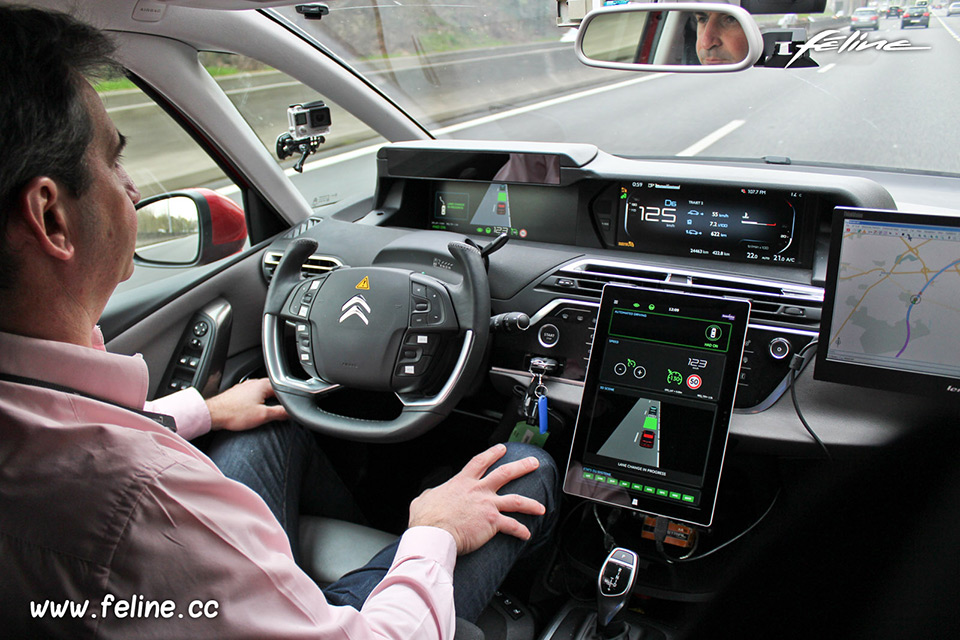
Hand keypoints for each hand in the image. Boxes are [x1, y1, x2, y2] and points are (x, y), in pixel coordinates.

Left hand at [206, 378, 287, 431]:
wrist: (213, 414)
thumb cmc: (234, 413)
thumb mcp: (263, 416)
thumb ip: (280, 413)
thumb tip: (292, 412)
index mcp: (263, 385)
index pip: (283, 389)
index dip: (288, 399)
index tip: (288, 409)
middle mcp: (254, 383)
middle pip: (273, 389)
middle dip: (277, 400)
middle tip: (278, 412)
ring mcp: (244, 387)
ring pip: (262, 392)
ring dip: (266, 401)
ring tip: (266, 413)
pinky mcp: (237, 393)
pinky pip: (252, 395)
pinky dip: (256, 402)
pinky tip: (253, 411)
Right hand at [408, 443, 545, 554]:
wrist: (434, 533)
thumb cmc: (427, 519)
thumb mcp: (424, 499)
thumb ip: (432, 494)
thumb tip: (431, 495)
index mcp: (462, 483)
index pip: (480, 462)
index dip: (492, 454)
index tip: (502, 449)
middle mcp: (478, 491)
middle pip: (505, 473)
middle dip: (522, 467)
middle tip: (533, 463)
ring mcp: (487, 506)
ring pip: (516, 500)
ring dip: (531, 503)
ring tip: (541, 506)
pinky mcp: (492, 523)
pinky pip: (512, 526)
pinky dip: (521, 531)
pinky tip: (527, 534)